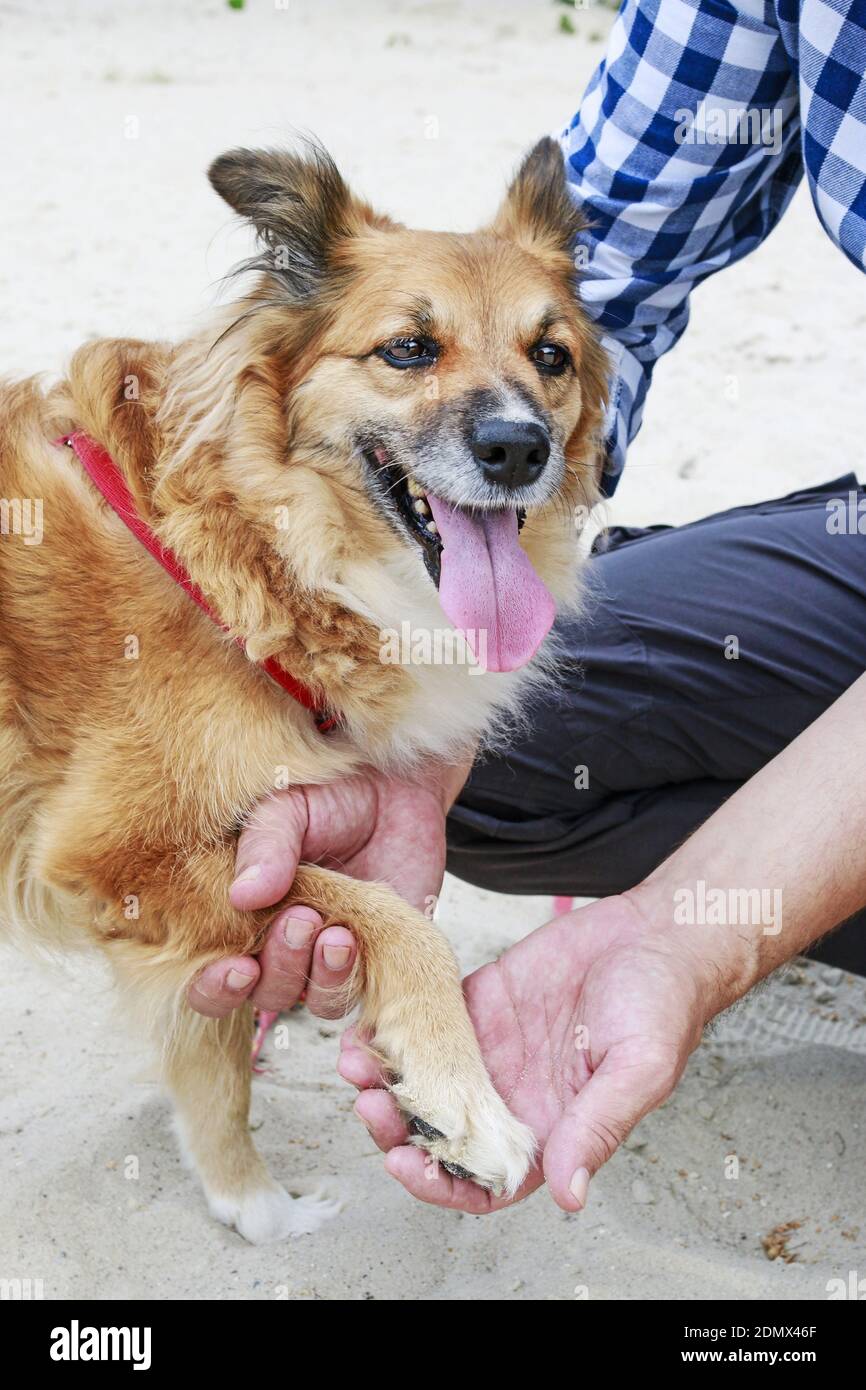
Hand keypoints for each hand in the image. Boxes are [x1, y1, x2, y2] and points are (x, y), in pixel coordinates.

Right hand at [187, 770, 449, 1018]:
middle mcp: (282, 948)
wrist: (393, 786)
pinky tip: (353, 943)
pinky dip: (352, 983)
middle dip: (279, 967)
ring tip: (337, 934)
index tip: (238, 968)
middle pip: (267, 994)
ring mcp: (331, 959)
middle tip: (301, 920)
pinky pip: (362, 995)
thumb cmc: (329, 796)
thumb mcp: (287, 809)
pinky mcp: (378, 959)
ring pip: (315, 1001)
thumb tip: (242, 896)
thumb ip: (265, 847)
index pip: (211, 979)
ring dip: (320, 976)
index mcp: (243, 918)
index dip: (216, 987)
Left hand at [340, 892, 713, 1211]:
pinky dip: (393, 1025)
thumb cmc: (663, 1005)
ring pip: (421, 1080)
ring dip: (384, 1078)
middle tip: (370, 1103)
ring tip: (355, 1060)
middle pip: (436, 1133)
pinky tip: (369, 1018)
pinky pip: (424, 1022)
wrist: (658, 933)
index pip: (481, 1180)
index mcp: (549, 1130)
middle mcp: (510, 1096)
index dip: (439, 1183)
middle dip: (395, 1128)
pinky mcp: (477, 1002)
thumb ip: (597, 1128)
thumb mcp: (638, 1070)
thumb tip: (568, 1195)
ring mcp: (490, 1050)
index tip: (406, 1165)